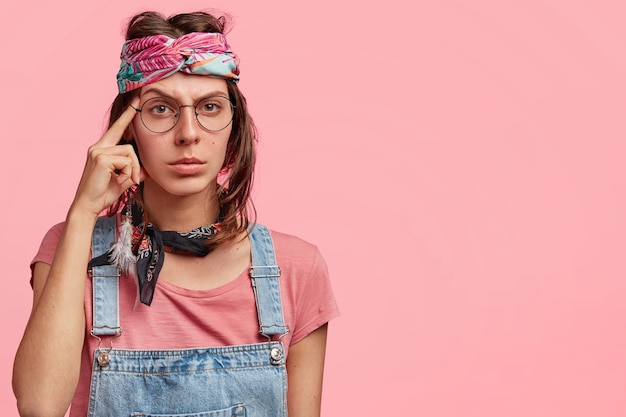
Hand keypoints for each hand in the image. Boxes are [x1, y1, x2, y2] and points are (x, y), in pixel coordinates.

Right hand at [71, 99, 143, 216]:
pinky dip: (129, 172)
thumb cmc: (103, 194)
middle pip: (129, 144)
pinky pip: (126, 160)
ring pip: (130, 153)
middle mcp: (98, 146)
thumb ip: (133, 171)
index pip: (117, 128)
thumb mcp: (122, 180)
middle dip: (136, 163)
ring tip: (126, 182)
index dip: (127, 114)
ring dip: (133, 170)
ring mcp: (98, 151)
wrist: (88, 206)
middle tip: (133, 179)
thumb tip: (146, 170)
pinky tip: (120, 180)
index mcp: (102, 149)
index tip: (136, 99)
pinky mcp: (101, 158)